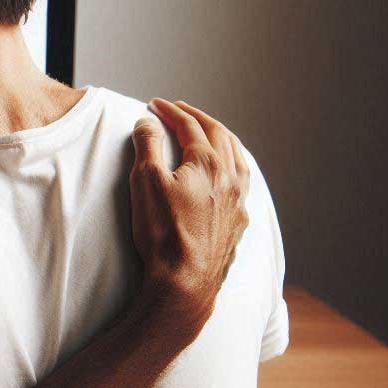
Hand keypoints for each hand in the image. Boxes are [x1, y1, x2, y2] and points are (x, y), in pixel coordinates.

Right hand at [129, 99, 250, 323]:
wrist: (185, 281)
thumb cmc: (164, 233)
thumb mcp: (145, 182)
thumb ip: (147, 146)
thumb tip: (147, 122)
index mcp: (208, 163)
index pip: (189, 126)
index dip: (171, 112)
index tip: (156, 105)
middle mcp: (230, 178)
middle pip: (219, 135)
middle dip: (199, 119)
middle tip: (182, 111)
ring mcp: (239, 201)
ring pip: (238, 158)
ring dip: (222, 139)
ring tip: (210, 134)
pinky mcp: (239, 224)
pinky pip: (243, 184)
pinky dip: (233, 167)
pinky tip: (228, 175)